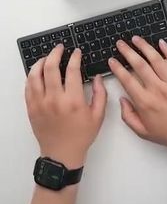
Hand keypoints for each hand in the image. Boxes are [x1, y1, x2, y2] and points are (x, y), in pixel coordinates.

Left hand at [25, 45, 106, 168]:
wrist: (62, 154)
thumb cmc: (81, 136)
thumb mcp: (98, 116)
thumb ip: (101, 94)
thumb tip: (97, 78)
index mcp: (73, 100)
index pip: (72, 70)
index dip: (74, 57)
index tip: (76, 53)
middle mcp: (55, 100)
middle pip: (50, 67)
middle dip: (55, 53)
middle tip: (60, 48)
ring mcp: (40, 103)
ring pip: (35, 75)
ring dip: (40, 62)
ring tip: (46, 57)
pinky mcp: (32, 108)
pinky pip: (28, 87)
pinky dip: (31, 76)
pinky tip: (37, 72)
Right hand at [109, 37, 166, 153]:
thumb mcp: (141, 131)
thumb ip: (127, 116)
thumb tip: (121, 100)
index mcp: (145, 102)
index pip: (127, 80)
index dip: (117, 68)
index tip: (112, 61)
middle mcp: (157, 90)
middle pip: (139, 65)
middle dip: (127, 52)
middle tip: (120, 44)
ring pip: (156, 60)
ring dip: (144, 47)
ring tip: (136, 39)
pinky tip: (161, 42)